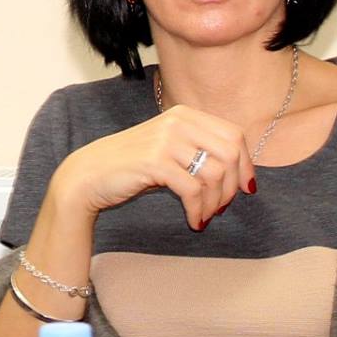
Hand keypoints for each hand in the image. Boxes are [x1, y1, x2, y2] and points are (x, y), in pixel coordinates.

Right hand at [50, 105, 252, 231]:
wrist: (90, 174)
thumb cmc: (132, 166)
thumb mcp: (169, 148)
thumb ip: (199, 150)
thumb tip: (240, 173)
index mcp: (184, 114)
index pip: (234, 134)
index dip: (246, 164)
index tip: (245, 188)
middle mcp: (177, 121)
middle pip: (230, 153)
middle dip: (233, 186)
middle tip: (223, 207)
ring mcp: (165, 140)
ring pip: (214, 174)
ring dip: (215, 203)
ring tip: (205, 216)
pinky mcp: (155, 162)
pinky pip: (193, 190)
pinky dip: (198, 210)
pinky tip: (193, 221)